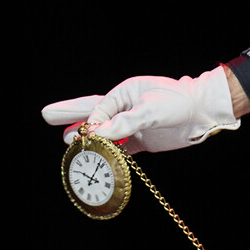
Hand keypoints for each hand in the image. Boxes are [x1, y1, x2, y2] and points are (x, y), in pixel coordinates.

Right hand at [40, 68, 240, 152]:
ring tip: (66, 141)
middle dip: (69, 115)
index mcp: (125, 93)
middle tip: (45, 115)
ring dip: (87, 138)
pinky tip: (96, 157)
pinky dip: (107, 154)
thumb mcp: (152, 110)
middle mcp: (126, 108)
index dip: (88, 121)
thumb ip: (125, 123)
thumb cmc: (179, 102)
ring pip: (104, 133)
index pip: (99, 108)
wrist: (204, 113)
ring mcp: (132, 124)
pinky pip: (119, 148)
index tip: (82, 133)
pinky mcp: (141, 140)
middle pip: (92, 113)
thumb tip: (98, 132)